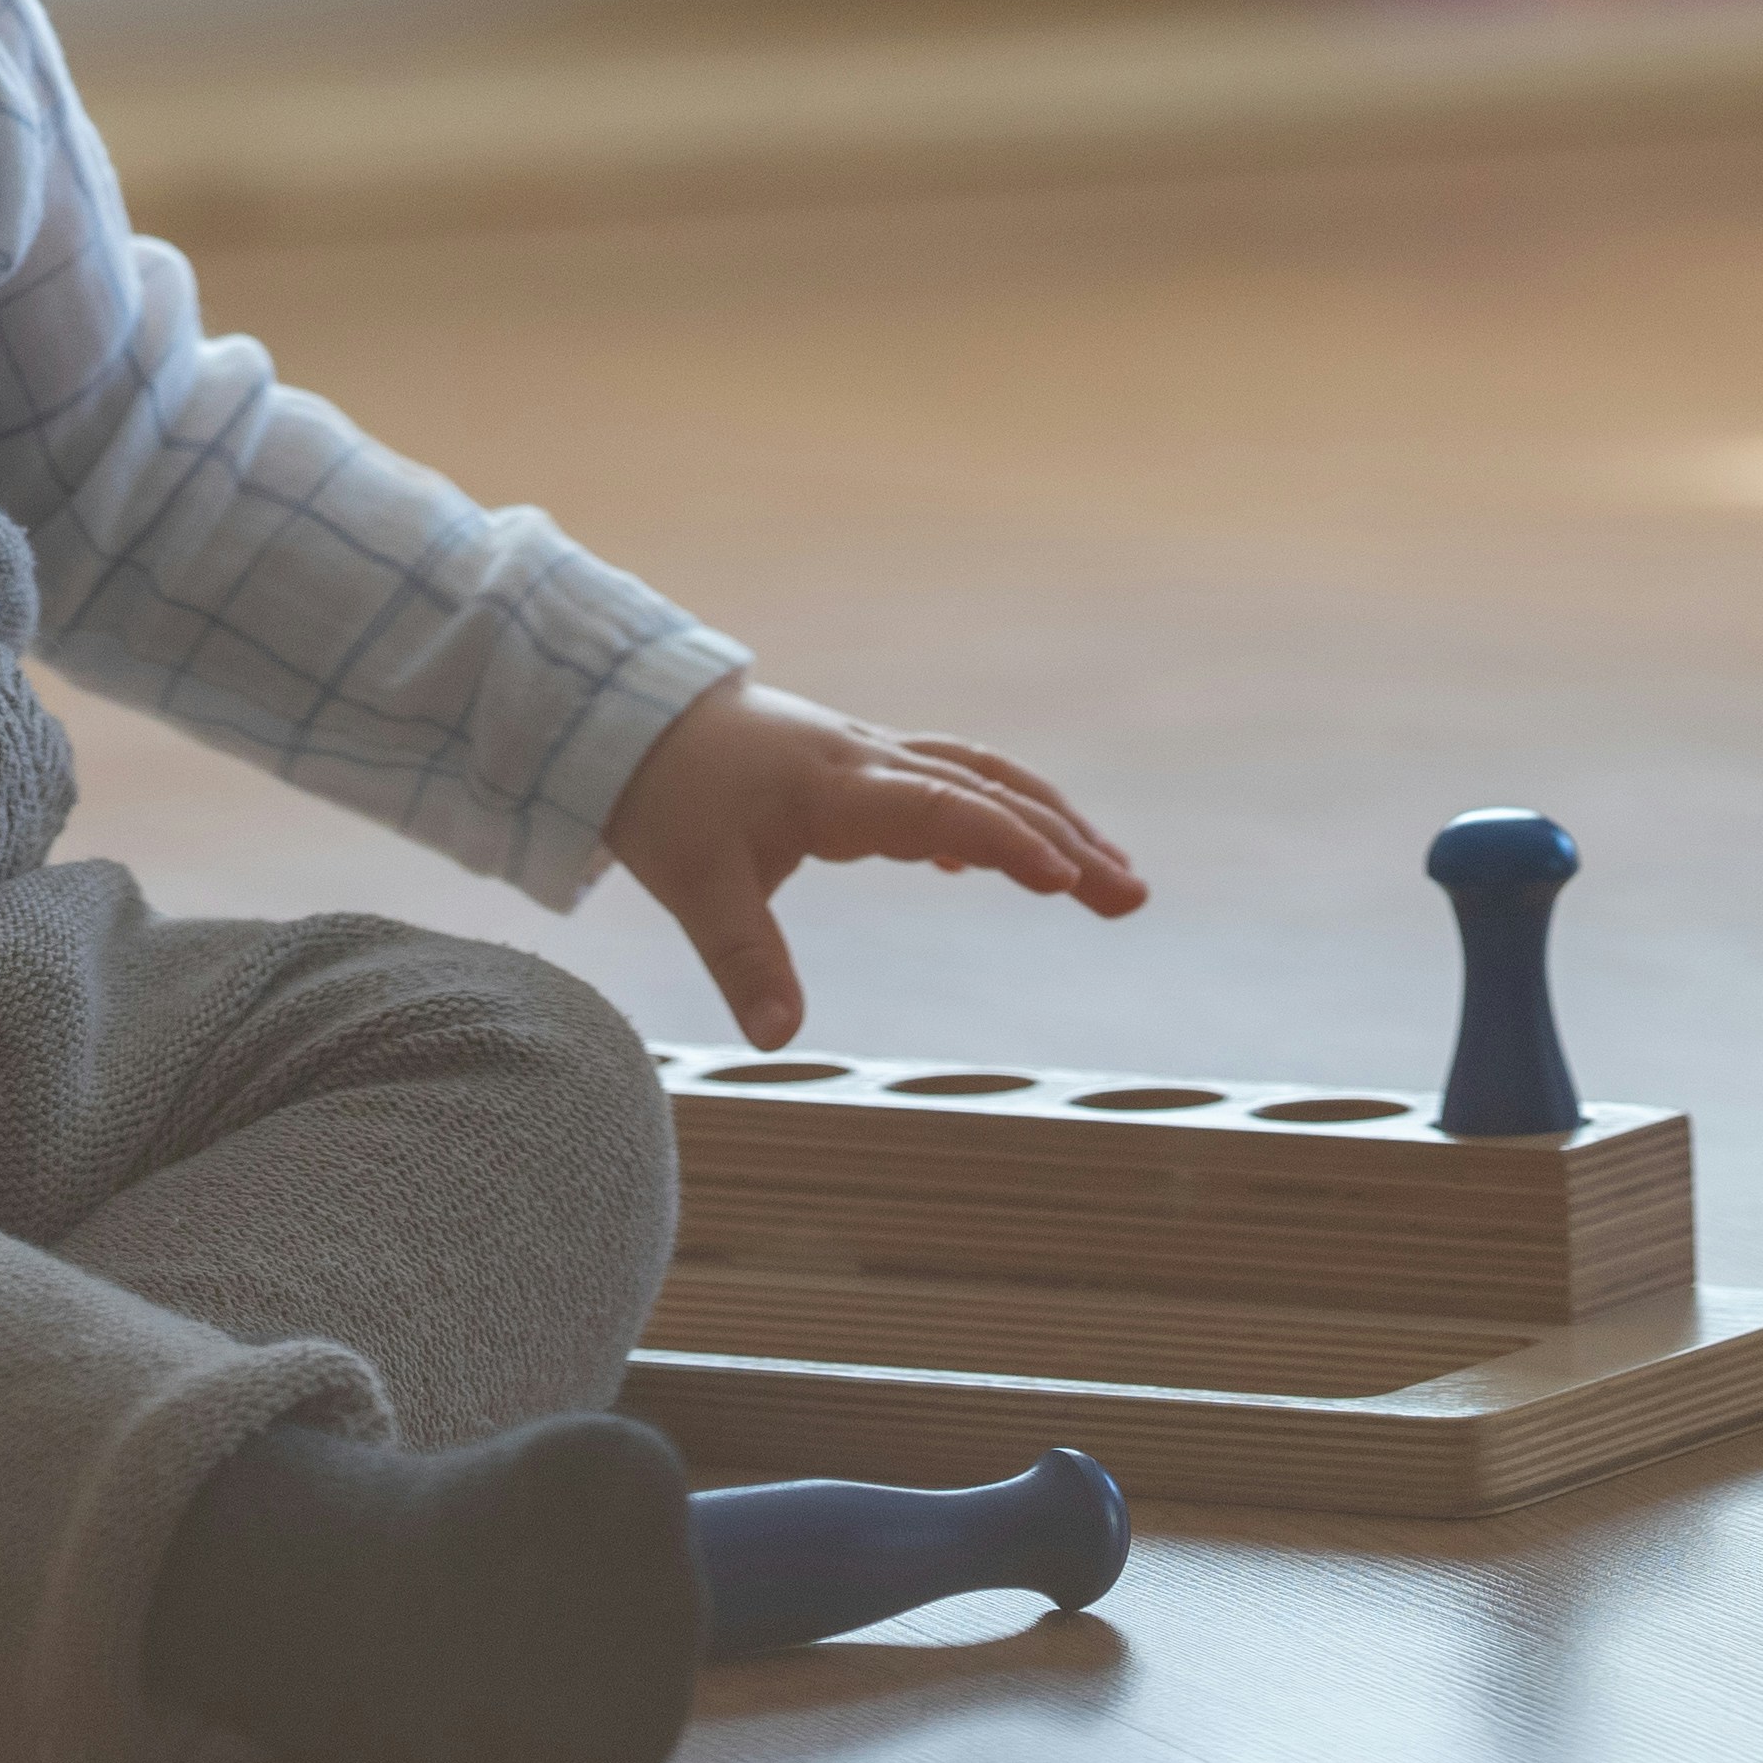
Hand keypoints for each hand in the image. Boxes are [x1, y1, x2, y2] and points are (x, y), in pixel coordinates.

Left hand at [601, 677, 1148, 1048]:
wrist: (630, 720)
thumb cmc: (665, 799)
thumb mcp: (696, 886)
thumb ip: (743, 961)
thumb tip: (778, 1042)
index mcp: (836, 786)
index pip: (940, 807)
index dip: (1005, 841)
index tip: (1065, 878)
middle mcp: (870, 761)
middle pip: (988, 791)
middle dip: (1066, 842)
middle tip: (1132, 898)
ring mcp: (873, 757)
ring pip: (983, 779)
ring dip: (1052, 821)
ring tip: (1111, 878)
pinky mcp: (864, 768)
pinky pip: (952, 782)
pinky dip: (998, 816)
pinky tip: (1010, 864)